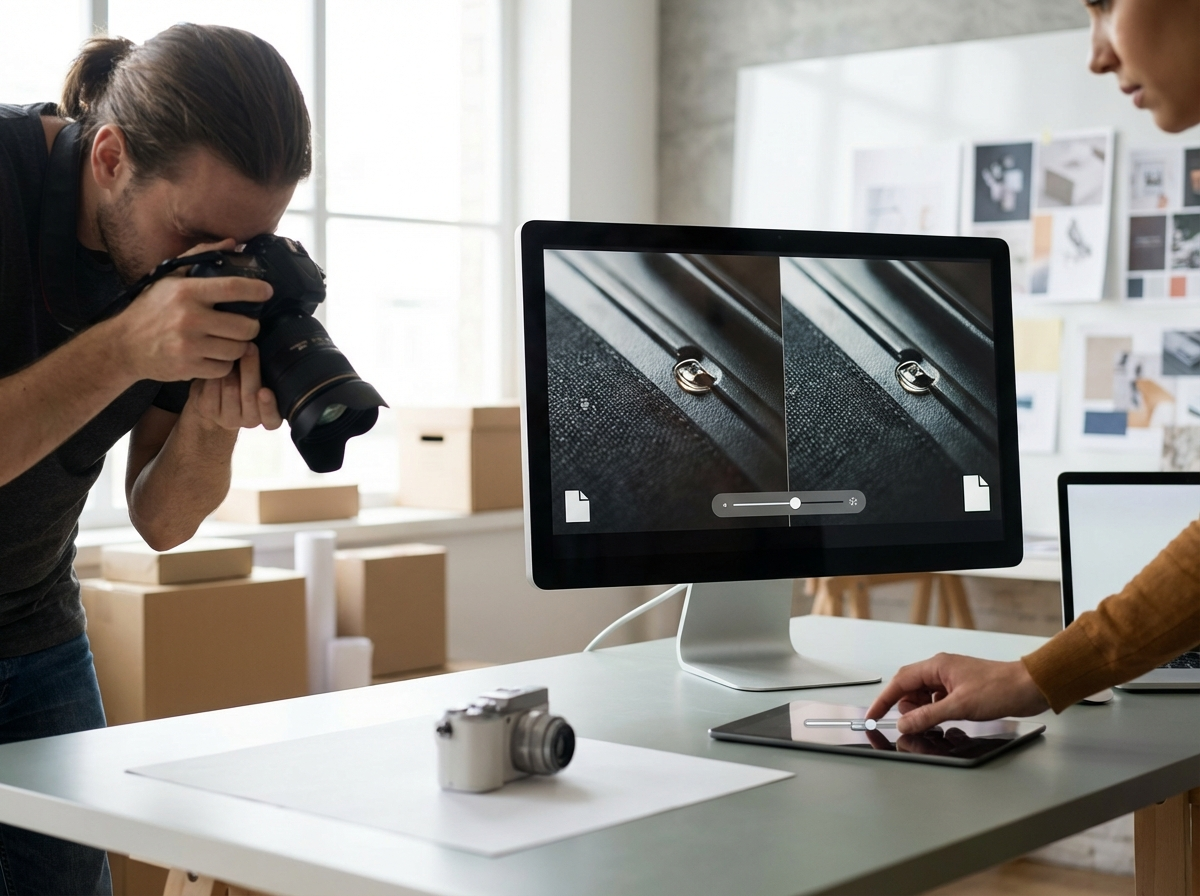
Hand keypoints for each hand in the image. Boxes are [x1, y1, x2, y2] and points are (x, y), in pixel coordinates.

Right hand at [109, 239, 273, 382]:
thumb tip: (233, 243)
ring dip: (238, 346)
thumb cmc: (150, 309)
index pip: (233, 288)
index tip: (267, 292)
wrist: (123, 345)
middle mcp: (189, 318)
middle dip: (251, 326)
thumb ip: (200, 257)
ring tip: (229, 340)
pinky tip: (215, 355)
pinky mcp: (189, 368)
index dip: (257, 290)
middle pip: (245, 326)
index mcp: (186, 292)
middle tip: (246, 324)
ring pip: (238, 349)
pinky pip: (224, 368)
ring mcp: (189, 346)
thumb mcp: (169, 278)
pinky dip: (224, 363)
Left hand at [187, 342, 282, 431]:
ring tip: (232, 356)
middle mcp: (250, 422)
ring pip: (230, 388)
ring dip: (231, 368)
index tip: (265, 391)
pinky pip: (212, 387)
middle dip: (250, 369)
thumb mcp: (264, 380)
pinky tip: (217, 365)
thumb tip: (269, 352)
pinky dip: (215, 372)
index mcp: (270, 417)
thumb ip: (269, 374)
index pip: (272, 419)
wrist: (219, 396)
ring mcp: (228, 419)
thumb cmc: (247, 383)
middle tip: (250, 348)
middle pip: (249, 395)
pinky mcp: (208, 411)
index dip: (268, 406)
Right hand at [865, 653, 1048, 733]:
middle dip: (907, 708)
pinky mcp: (962, 690)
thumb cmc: (1000, 688)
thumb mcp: (960, 706)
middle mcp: (941, 670)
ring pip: (924, 696)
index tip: (873, 717)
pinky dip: (936, 712)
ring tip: (933, 723)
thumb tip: (904, 723)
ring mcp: (951, 680)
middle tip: (912, 724)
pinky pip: (938, 701)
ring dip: (923, 711)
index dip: (883, 701)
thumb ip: (928, 716)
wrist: (1030, 687)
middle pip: (909, 689)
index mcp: (937, 666)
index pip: (899, 682)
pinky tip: (944, 721)